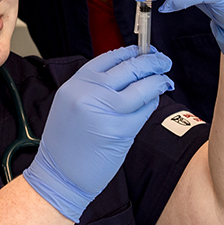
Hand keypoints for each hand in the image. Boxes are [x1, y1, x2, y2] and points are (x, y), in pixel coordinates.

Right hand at [23, 45, 173, 221]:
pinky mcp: (119, 132)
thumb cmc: (66, 142)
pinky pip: (142, 112)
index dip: (130, 52)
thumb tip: (127, 72)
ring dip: (157, 82)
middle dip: (151, 62)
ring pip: (141, 89)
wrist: (59, 174)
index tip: (144, 50)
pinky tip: (153, 101)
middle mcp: (89, 94)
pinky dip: (151, 104)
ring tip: (164, 80)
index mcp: (76, 84)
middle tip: (163, 60)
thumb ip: (94, 86)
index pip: (109, 57)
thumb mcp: (71, 103)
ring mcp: (104, 113)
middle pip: (129, 69)